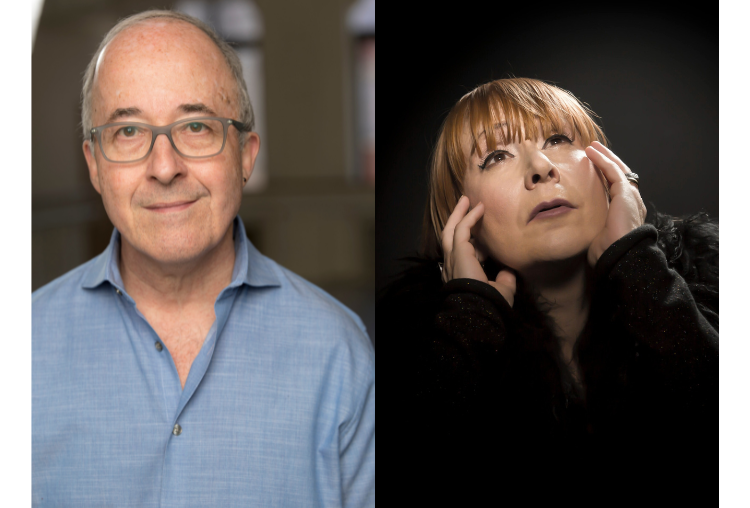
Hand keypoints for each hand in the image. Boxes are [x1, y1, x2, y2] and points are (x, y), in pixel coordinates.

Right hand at [441, 195, 516, 306]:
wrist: (479, 309)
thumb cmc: (489, 303)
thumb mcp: (502, 290)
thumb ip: (504, 279)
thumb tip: (509, 271)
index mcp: (460, 275)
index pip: (461, 254)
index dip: (472, 245)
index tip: (484, 240)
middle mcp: (452, 265)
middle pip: (450, 236)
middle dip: (456, 220)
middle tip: (464, 205)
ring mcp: (453, 257)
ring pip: (451, 229)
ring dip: (458, 213)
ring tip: (466, 199)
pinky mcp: (458, 251)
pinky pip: (462, 229)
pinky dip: (470, 217)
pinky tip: (479, 208)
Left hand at [585, 141, 646, 266]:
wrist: (620, 255)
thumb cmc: (607, 252)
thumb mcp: (598, 236)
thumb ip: (593, 226)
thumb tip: (578, 228)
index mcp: (627, 212)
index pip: (617, 188)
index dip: (606, 175)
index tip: (594, 167)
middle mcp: (632, 202)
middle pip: (621, 174)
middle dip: (608, 161)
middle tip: (595, 150)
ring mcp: (631, 196)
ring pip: (618, 169)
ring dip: (604, 156)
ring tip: (592, 147)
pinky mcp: (625, 192)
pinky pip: (613, 170)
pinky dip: (602, 159)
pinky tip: (592, 152)